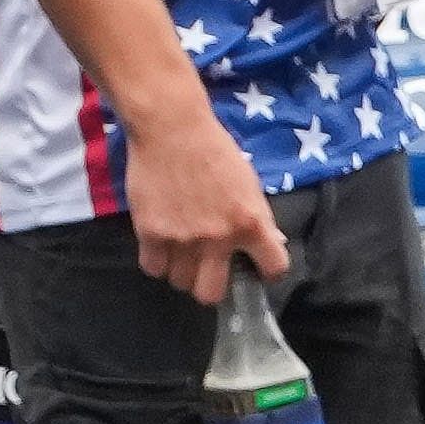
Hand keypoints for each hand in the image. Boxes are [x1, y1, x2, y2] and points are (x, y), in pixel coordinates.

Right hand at [125, 104, 288, 308]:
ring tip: (181, 252)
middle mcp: (218, 238)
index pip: (274, 269)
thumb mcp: (249, 184)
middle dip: (211, 285)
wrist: (172, 129)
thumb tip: (271, 245)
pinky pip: (153, 267)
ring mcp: (182, 238)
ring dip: (182, 271)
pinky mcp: (150, 233)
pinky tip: (161, 244)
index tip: (258, 267)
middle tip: (207, 269)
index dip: (267, 271)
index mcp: (250, 223)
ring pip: (180, 283)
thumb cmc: (215, 151)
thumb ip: (259, 218)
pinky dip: (157, 260)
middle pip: (211, 294)